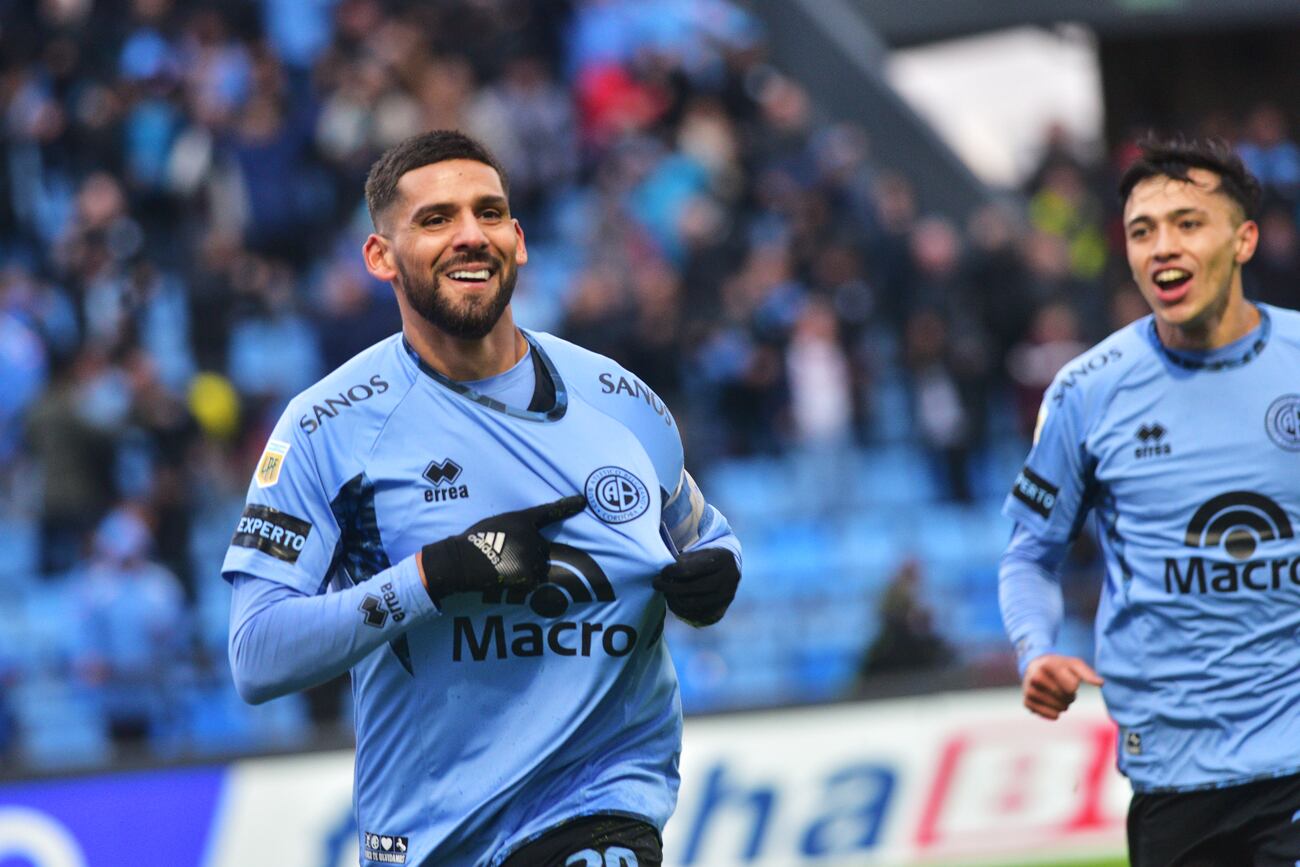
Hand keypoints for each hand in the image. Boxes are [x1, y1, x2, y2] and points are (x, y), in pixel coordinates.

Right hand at [419, 495, 586, 601]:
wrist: (459, 561)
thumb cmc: (473, 542)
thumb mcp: (496, 524)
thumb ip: (517, 528)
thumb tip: (531, 537)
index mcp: (522, 519)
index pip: (549, 511)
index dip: (568, 505)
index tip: (584, 501)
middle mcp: (531, 535)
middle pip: (542, 548)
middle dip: (530, 555)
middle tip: (505, 555)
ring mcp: (531, 554)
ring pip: (539, 566)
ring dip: (527, 569)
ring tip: (503, 566)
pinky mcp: (529, 573)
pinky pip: (533, 581)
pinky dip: (522, 582)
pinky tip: (505, 576)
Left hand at [653, 547, 738, 625]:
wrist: (731, 568)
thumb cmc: (709, 558)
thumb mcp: (699, 552)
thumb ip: (683, 561)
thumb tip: (665, 575)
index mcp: (721, 560)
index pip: (689, 569)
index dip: (671, 572)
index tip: (662, 572)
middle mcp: (727, 579)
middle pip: (691, 588)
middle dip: (669, 588)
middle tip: (657, 584)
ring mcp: (726, 596)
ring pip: (692, 604)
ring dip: (674, 600)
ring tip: (666, 593)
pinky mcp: (721, 609)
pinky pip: (696, 615)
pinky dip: (681, 610)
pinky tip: (674, 602)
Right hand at [1022, 654, 1102, 719]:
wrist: (1035, 666)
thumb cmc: (1059, 666)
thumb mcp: (1074, 664)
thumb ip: (1088, 673)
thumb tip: (1101, 683)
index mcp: (1047, 665)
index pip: (1072, 687)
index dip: (1074, 685)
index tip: (1067, 677)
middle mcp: (1035, 677)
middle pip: (1067, 699)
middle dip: (1070, 696)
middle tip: (1063, 688)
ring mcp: (1029, 691)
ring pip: (1060, 709)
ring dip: (1064, 705)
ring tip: (1058, 695)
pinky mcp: (1027, 702)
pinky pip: (1052, 716)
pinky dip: (1056, 712)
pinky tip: (1051, 703)